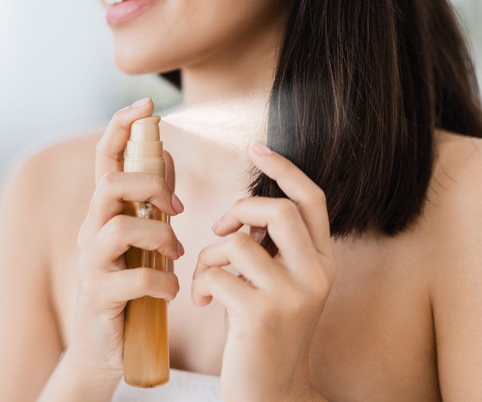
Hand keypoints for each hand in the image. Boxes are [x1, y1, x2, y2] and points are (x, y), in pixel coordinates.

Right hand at [67, 97, 183, 392]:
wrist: (106, 347)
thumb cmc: (129, 288)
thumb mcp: (141, 239)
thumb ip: (150, 199)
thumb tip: (165, 155)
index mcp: (104, 214)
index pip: (106, 159)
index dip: (121, 127)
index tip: (145, 103)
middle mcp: (91, 233)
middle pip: (109, 186)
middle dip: (149, 186)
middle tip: (177, 210)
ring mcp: (91, 265)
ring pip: (118, 228)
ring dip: (159, 236)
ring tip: (177, 255)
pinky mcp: (98, 297)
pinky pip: (131, 279)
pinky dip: (160, 282)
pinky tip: (171, 291)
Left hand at [191, 140, 334, 400]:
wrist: (269, 391)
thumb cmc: (264, 332)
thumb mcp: (277, 285)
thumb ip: (270, 248)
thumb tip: (243, 212)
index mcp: (323, 262)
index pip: (311, 199)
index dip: (283, 168)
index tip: (257, 147)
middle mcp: (317, 275)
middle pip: (277, 211)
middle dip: (237, 211)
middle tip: (219, 231)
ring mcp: (292, 296)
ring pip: (239, 243)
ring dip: (210, 257)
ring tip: (206, 280)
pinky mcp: (262, 315)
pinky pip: (218, 273)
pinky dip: (201, 283)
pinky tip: (202, 303)